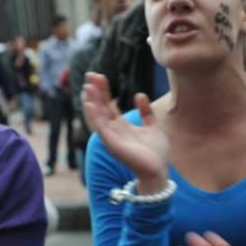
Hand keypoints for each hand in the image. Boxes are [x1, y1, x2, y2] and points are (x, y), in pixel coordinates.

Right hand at [83, 72, 168, 191]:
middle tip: (90, 74)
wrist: (158, 170)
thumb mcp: (152, 126)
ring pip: (97, 116)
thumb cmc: (155, 152)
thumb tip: (140, 95)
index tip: (98, 75)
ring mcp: (111, 137)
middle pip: (100, 107)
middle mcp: (113, 130)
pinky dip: (94, 116)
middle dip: (95, 91)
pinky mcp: (112, 144)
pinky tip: (90, 104)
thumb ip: (146, 112)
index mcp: (121, 126)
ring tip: (87, 87)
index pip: (108, 104)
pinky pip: (100, 128)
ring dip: (91, 101)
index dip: (103, 90)